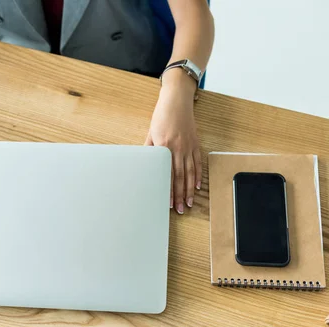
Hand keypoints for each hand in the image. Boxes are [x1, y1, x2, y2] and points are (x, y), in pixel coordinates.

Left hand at [145, 70, 201, 213]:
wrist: (177, 100)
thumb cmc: (162, 115)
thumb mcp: (151, 132)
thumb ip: (149, 149)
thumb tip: (145, 163)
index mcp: (164, 146)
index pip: (166, 173)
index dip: (168, 190)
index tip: (168, 202)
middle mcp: (178, 148)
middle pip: (179, 177)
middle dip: (180, 195)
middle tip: (180, 209)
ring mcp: (189, 146)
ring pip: (190, 173)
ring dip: (189, 190)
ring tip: (189, 203)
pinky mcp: (195, 143)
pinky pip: (198, 162)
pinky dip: (198, 175)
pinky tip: (197, 186)